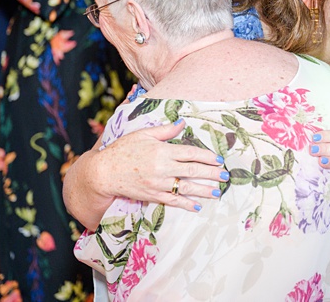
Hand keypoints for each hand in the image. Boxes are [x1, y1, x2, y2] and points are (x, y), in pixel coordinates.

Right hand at [91, 122, 224, 210]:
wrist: (104, 172)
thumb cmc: (122, 150)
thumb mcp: (142, 134)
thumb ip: (164, 130)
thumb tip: (182, 123)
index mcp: (162, 150)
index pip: (190, 153)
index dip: (207, 157)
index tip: (218, 160)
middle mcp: (163, 167)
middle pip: (193, 171)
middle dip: (211, 174)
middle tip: (225, 176)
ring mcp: (158, 183)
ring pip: (186, 188)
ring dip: (203, 190)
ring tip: (217, 192)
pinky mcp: (152, 195)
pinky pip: (172, 201)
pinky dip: (185, 204)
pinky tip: (196, 206)